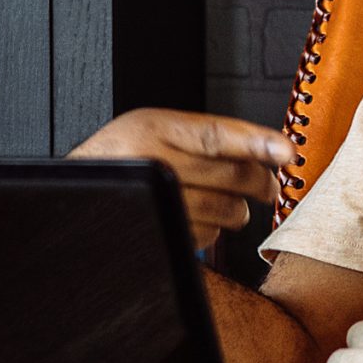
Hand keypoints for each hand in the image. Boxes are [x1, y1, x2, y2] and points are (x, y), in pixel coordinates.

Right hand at [70, 108, 295, 249]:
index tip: (288, 151)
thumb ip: (201, 136)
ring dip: (239, 210)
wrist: (75, 193)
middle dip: (261, 183)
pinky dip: (214, 229)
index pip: (218, 134)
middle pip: (232, 174)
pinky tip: (202, 218)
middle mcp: (153, 160)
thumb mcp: (152, 131)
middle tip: (269, 186)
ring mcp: (156, 199)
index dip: (258, 143)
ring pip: (225, 208)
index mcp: (153, 127)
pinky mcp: (160, 229)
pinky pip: (207, 234)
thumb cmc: (121, 160)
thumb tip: (264, 150)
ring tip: (232, 204)